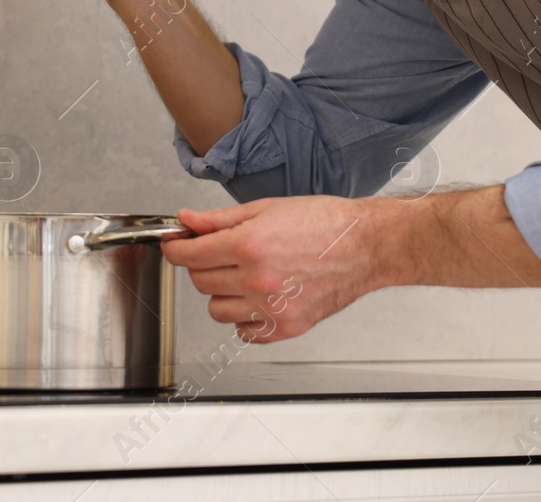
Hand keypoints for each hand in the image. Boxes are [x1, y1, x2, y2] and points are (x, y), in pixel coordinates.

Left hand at [163, 196, 392, 343]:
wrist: (365, 245)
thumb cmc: (324, 223)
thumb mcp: (266, 208)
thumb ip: (219, 219)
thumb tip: (187, 221)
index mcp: (249, 245)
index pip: (189, 256)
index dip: (176, 248)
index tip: (176, 245)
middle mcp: (257, 279)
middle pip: (200, 282)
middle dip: (202, 265)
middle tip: (218, 253)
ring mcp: (272, 307)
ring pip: (217, 310)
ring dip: (222, 293)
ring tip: (243, 276)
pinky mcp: (287, 326)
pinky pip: (244, 332)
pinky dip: (244, 318)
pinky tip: (258, 298)